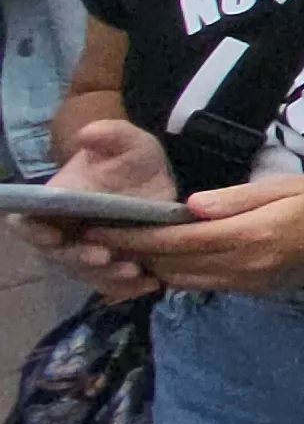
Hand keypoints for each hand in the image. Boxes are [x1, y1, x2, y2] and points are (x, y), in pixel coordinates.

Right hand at [17, 120, 179, 296]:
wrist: (155, 179)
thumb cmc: (130, 159)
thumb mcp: (128, 141)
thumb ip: (110, 135)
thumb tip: (88, 134)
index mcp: (55, 204)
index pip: (28, 223)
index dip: (33, 231)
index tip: (51, 235)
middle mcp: (65, 232)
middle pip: (58, 254)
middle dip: (78, 258)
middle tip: (103, 256)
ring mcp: (87, 251)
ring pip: (86, 274)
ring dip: (106, 277)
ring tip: (133, 271)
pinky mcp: (114, 265)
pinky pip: (113, 285)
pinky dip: (128, 288)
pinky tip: (151, 283)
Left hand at [96, 175, 303, 296]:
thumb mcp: (286, 186)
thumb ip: (237, 198)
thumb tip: (190, 206)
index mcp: (252, 236)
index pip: (179, 239)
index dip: (137, 236)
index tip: (101, 226)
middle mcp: (245, 266)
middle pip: (174, 264)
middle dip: (135, 252)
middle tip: (100, 237)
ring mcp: (249, 283)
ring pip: (184, 280)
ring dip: (153, 266)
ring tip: (125, 248)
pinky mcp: (253, 290)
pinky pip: (204, 285)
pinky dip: (178, 273)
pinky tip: (166, 259)